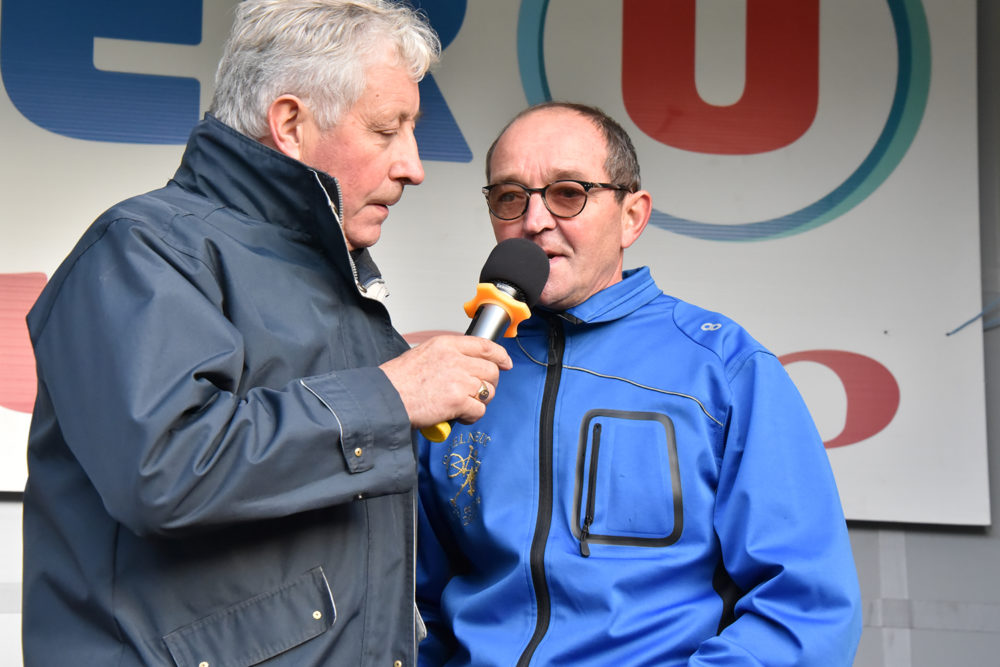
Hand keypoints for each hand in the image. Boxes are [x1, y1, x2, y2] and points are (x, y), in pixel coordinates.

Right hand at [380, 335, 511, 428]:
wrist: (385, 398)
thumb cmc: (398, 381)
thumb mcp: (423, 354)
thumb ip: (446, 357)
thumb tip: (464, 366)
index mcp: (446, 345)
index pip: (484, 345)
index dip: (500, 356)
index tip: (506, 363)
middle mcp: (455, 359)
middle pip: (491, 370)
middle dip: (489, 384)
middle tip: (477, 393)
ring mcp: (459, 380)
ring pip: (488, 391)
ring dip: (479, 402)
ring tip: (463, 406)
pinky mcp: (458, 400)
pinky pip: (479, 410)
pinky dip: (471, 416)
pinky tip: (458, 416)